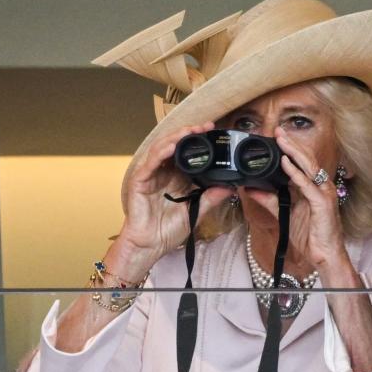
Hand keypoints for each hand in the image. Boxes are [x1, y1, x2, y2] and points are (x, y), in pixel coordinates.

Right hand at [117, 122, 233, 263]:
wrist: (151, 245)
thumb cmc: (169, 230)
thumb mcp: (196, 211)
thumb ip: (211, 198)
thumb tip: (231, 187)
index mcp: (177, 177)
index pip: (188, 153)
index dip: (199, 141)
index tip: (216, 133)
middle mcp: (164, 172)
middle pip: (175, 145)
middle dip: (190, 133)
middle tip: (207, 126)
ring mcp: (151, 175)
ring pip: (162, 148)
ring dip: (176, 137)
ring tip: (191, 131)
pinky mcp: (140, 180)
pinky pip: (151, 162)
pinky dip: (161, 152)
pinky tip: (172, 146)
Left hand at [245, 128, 349, 273]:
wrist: (324, 256)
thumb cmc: (310, 236)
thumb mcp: (284, 214)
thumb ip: (269, 200)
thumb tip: (250, 189)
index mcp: (314, 187)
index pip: (302, 162)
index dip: (290, 148)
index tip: (276, 136)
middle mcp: (321, 186)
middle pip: (307, 159)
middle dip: (292, 144)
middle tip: (277, 130)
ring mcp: (324, 193)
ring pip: (309, 166)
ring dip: (294, 152)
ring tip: (281, 140)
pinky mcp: (322, 203)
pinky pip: (307, 184)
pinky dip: (296, 173)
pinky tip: (286, 163)